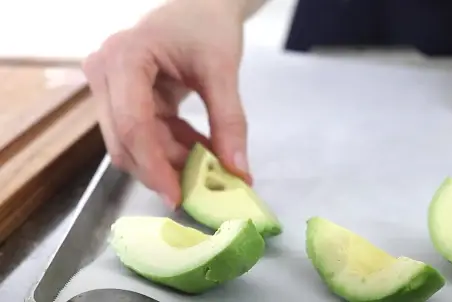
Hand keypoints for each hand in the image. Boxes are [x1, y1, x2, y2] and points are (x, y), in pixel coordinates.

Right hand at [83, 0, 251, 207]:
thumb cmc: (208, 26)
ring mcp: (111, 89)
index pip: (133, 125)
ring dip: (172, 161)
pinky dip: (174, 148)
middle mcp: (105, 75)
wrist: (202, 6)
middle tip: (203, 189)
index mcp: (124, 59)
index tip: (179, 196)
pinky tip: (202, 150)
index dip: (155, 166)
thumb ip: (230, 121)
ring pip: (134, 145)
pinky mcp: (124, 100)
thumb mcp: (222, 71)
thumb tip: (237, 172)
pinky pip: (146, 136)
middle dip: (164, 169)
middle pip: (126, 141)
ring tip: (211, 168)